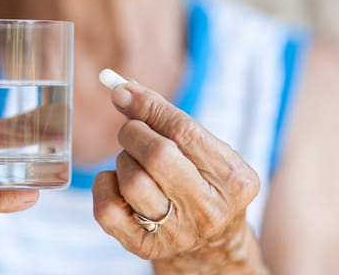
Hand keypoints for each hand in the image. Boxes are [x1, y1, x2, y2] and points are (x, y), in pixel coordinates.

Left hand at [92, 82, 267, 273]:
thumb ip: (168, 119)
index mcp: (233, 180)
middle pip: (157, 155)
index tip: (121, 91)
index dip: (148, 106)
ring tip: (135, 163)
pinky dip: (105, 184)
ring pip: (131, 180)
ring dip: (123, 160)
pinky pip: (107, 207)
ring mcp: (177, 233)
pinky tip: (120, 184)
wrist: (209, 243)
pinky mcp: (145, 247)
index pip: (184, 132)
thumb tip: (122, 91)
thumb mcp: (202, 150)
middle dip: (134, 132)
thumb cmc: (201, 181)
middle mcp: (209, 210)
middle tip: (131, 131)